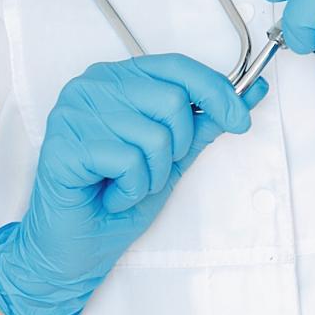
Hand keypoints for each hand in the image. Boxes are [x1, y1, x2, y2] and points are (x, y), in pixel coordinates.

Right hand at [0, 54, 258, 314]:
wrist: (76, 248)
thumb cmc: (116, 198)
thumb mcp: (174, 155)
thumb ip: (206, 121)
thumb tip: (251, 90)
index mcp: (118, 78)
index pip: (178, 66)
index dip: (217, 91)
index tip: (240, 120)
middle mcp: (92, 86)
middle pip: (171, 100)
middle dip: (177, 147)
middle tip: (150, 170)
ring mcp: (72, 113)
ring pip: (153, 135)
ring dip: (153, 174)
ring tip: (126, 184)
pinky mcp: (63, 145)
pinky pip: (127, 161)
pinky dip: (131, 188)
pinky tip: (110, 194)